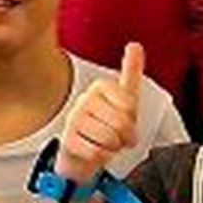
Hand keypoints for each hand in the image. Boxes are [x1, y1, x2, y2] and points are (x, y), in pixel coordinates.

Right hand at [55, 43, 145, 186]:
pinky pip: (97, 152)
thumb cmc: (106, 124)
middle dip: (125, 137)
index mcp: (100, 87)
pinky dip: (101, 158)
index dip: (133, 118)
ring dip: (113, 148)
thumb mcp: (124, 99)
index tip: (126, 119)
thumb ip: (131, 71)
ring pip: (110, 139)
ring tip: (106, 144)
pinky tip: (94, 152)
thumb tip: (135, 44)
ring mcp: (74, 120)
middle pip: (122, 123)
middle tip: (118, 137)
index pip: (130, 104)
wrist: (83, 152)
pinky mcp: (67, 141)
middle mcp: (85, 100)